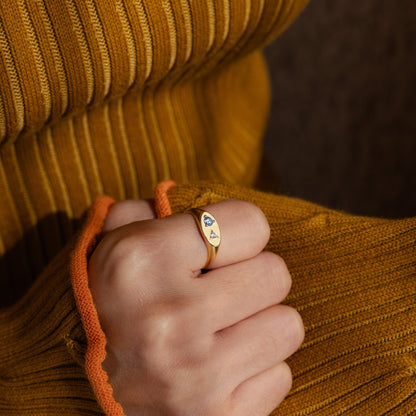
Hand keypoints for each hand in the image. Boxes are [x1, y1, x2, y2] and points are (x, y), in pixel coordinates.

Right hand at [88, 199, 303, 414]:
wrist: (68, 382)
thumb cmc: (98, 302)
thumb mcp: (108, 244)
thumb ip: (146, 211)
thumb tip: (190, 197)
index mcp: (143, 260)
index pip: (251, 223)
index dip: (239, 231)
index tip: (219, 247)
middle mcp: (171, 318)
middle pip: (276, 274)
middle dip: (251, 276)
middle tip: (219, 289)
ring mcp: (196, 377)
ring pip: (287, 325)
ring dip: (259, 322)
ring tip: (221, 328)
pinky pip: (280, 375)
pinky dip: (256, 368)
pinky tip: (219, 366)